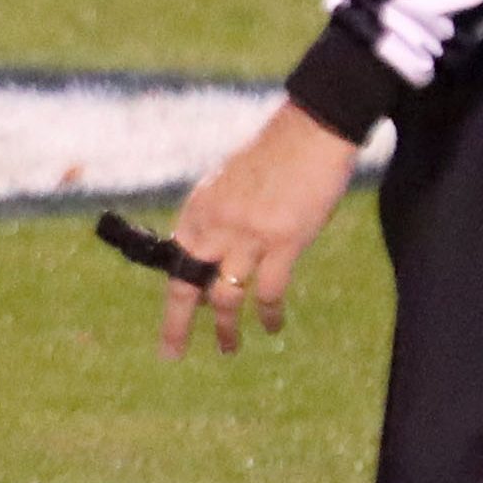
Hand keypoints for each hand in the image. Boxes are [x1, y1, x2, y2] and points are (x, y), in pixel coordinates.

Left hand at [159, 101, 361, 359]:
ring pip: (226, 296)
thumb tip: (211, 257)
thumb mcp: (228, 184)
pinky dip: (269, 313)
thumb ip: (216, 219)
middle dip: (177, 324)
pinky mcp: (284, 240)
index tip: (176, 316)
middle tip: (172, 351)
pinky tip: (272, 326)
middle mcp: (216, 224)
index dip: (176, 293)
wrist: (310, 131)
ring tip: (228, 349)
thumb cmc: (273, 157)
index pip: (177, 260)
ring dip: (226, 328)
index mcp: (199, 208)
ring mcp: (248, 234)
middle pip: (187, 286)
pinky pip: (269, 290)